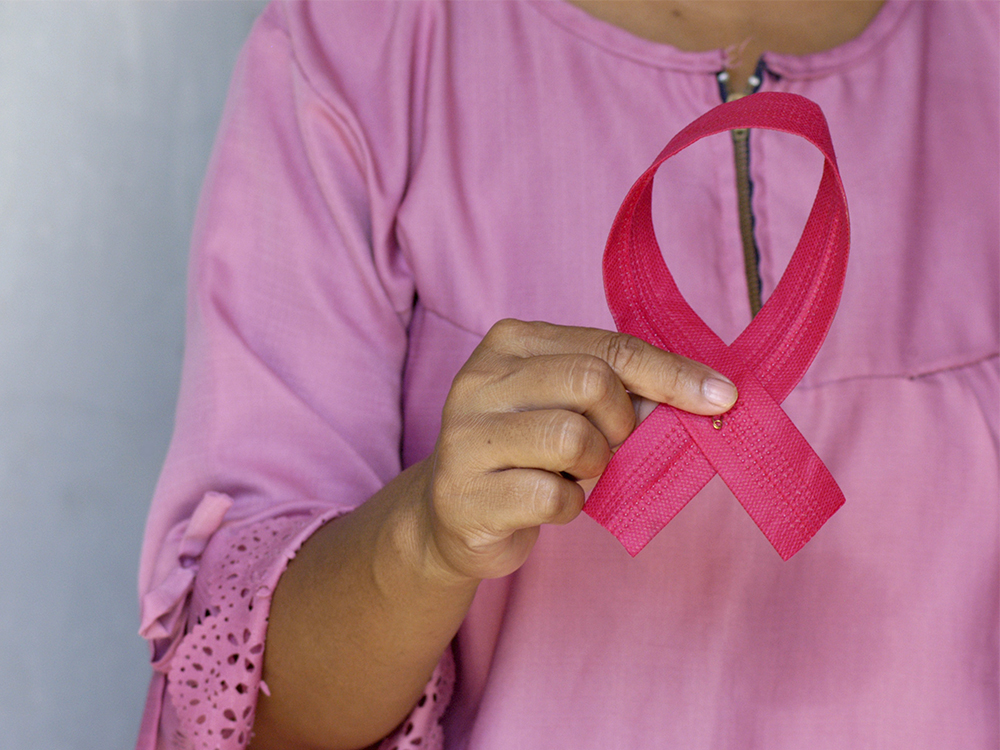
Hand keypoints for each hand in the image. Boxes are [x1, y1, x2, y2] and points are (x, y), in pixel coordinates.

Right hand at [421, 319, 736, 581]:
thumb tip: (704, 397)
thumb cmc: (527, 452)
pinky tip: (549, 503)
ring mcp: (465, 437)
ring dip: (595, 466)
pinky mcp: (463, 494)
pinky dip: (570, 506)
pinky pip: (552, 497)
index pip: (609, 347)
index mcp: (510, 342)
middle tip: (613, 447)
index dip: (672, 374)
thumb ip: (621, 391)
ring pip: (572, 438)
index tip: (723, 396)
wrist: (453, 514)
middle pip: (592, 382)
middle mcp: (479, 380)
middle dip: (623, 424)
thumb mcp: (567, 405)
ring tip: (574, 474)